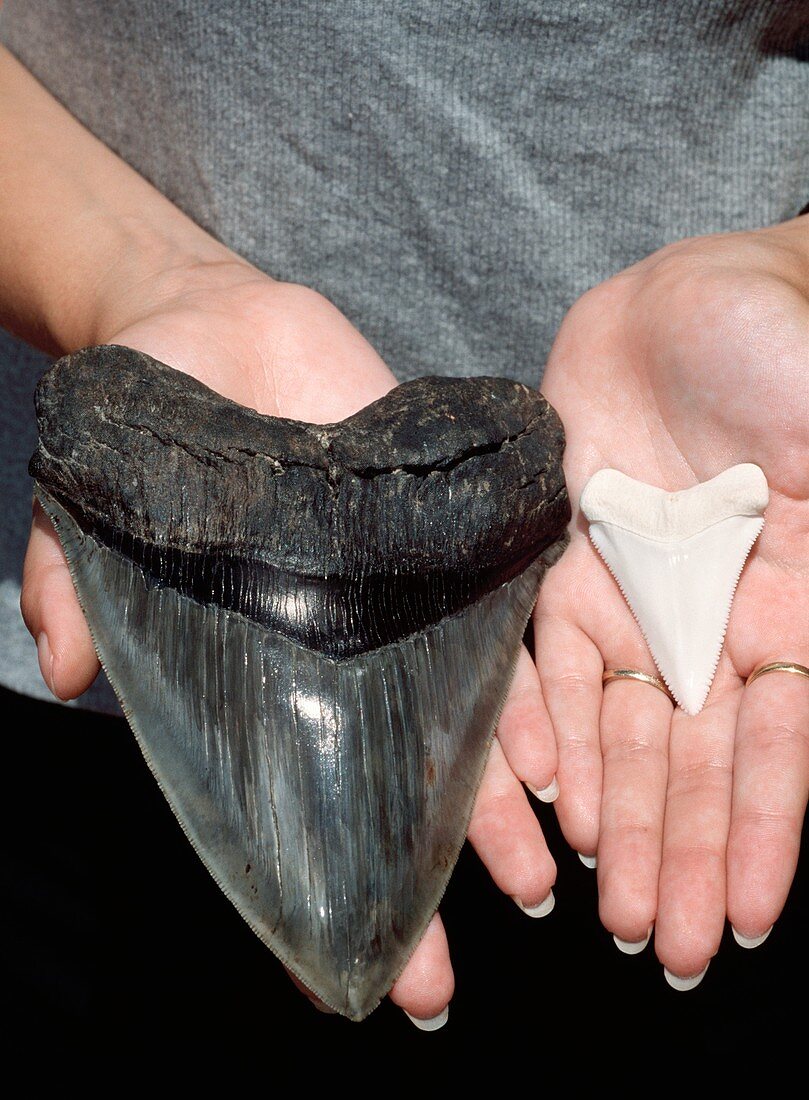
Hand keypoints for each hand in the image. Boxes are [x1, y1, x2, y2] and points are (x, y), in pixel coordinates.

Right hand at [20, 261, 558, 1021]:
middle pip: (383, 782)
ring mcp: (392, 602)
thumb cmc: (148, 430)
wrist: (214, 329)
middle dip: (416, 876)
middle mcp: (330, 652)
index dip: (313, 879)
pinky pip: (491, 626)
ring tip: (526, 884)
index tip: (345, 975)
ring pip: (451, 723)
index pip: (287, 796)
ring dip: (489, 808)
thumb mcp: (94, 507)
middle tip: (440, 980)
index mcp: (252, 667)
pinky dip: (520, 694)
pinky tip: (552, 759)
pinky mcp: (439, 540)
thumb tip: (64, 670)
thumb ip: (77, 584)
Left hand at [535, 216, 808, 981]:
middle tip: (669, 945)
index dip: (767, 830)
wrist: (687, 302)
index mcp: (794, 605)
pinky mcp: (570, 570)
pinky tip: (553, 805)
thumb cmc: (785, 348)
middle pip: (699, 760)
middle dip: (687, 852)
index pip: (780, 743)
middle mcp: (715, 621)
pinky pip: (557, 668)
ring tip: (613, 909)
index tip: (753, 917)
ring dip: (623, 821)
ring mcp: (640, 600)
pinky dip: (555, 735)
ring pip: (628, 734)